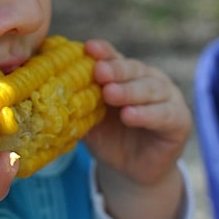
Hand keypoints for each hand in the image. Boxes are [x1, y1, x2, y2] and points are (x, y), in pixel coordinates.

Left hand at [82, 39, 191, 218]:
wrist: (130, 169)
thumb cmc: (106, 135)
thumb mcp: (87, 115)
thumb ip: (73, 97)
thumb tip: (39, 79)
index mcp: (126, 73)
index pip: (114, 57)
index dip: (103, 52)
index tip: (88, 48)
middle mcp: (149, 79)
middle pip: (133, 69)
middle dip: (115, 70)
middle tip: (99, 72)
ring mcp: (168, 98)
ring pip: (150, 89)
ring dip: (130, 91)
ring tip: (111, 94)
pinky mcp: (179, 121)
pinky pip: (164, 115)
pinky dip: (147, 114)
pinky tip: (130, 115)